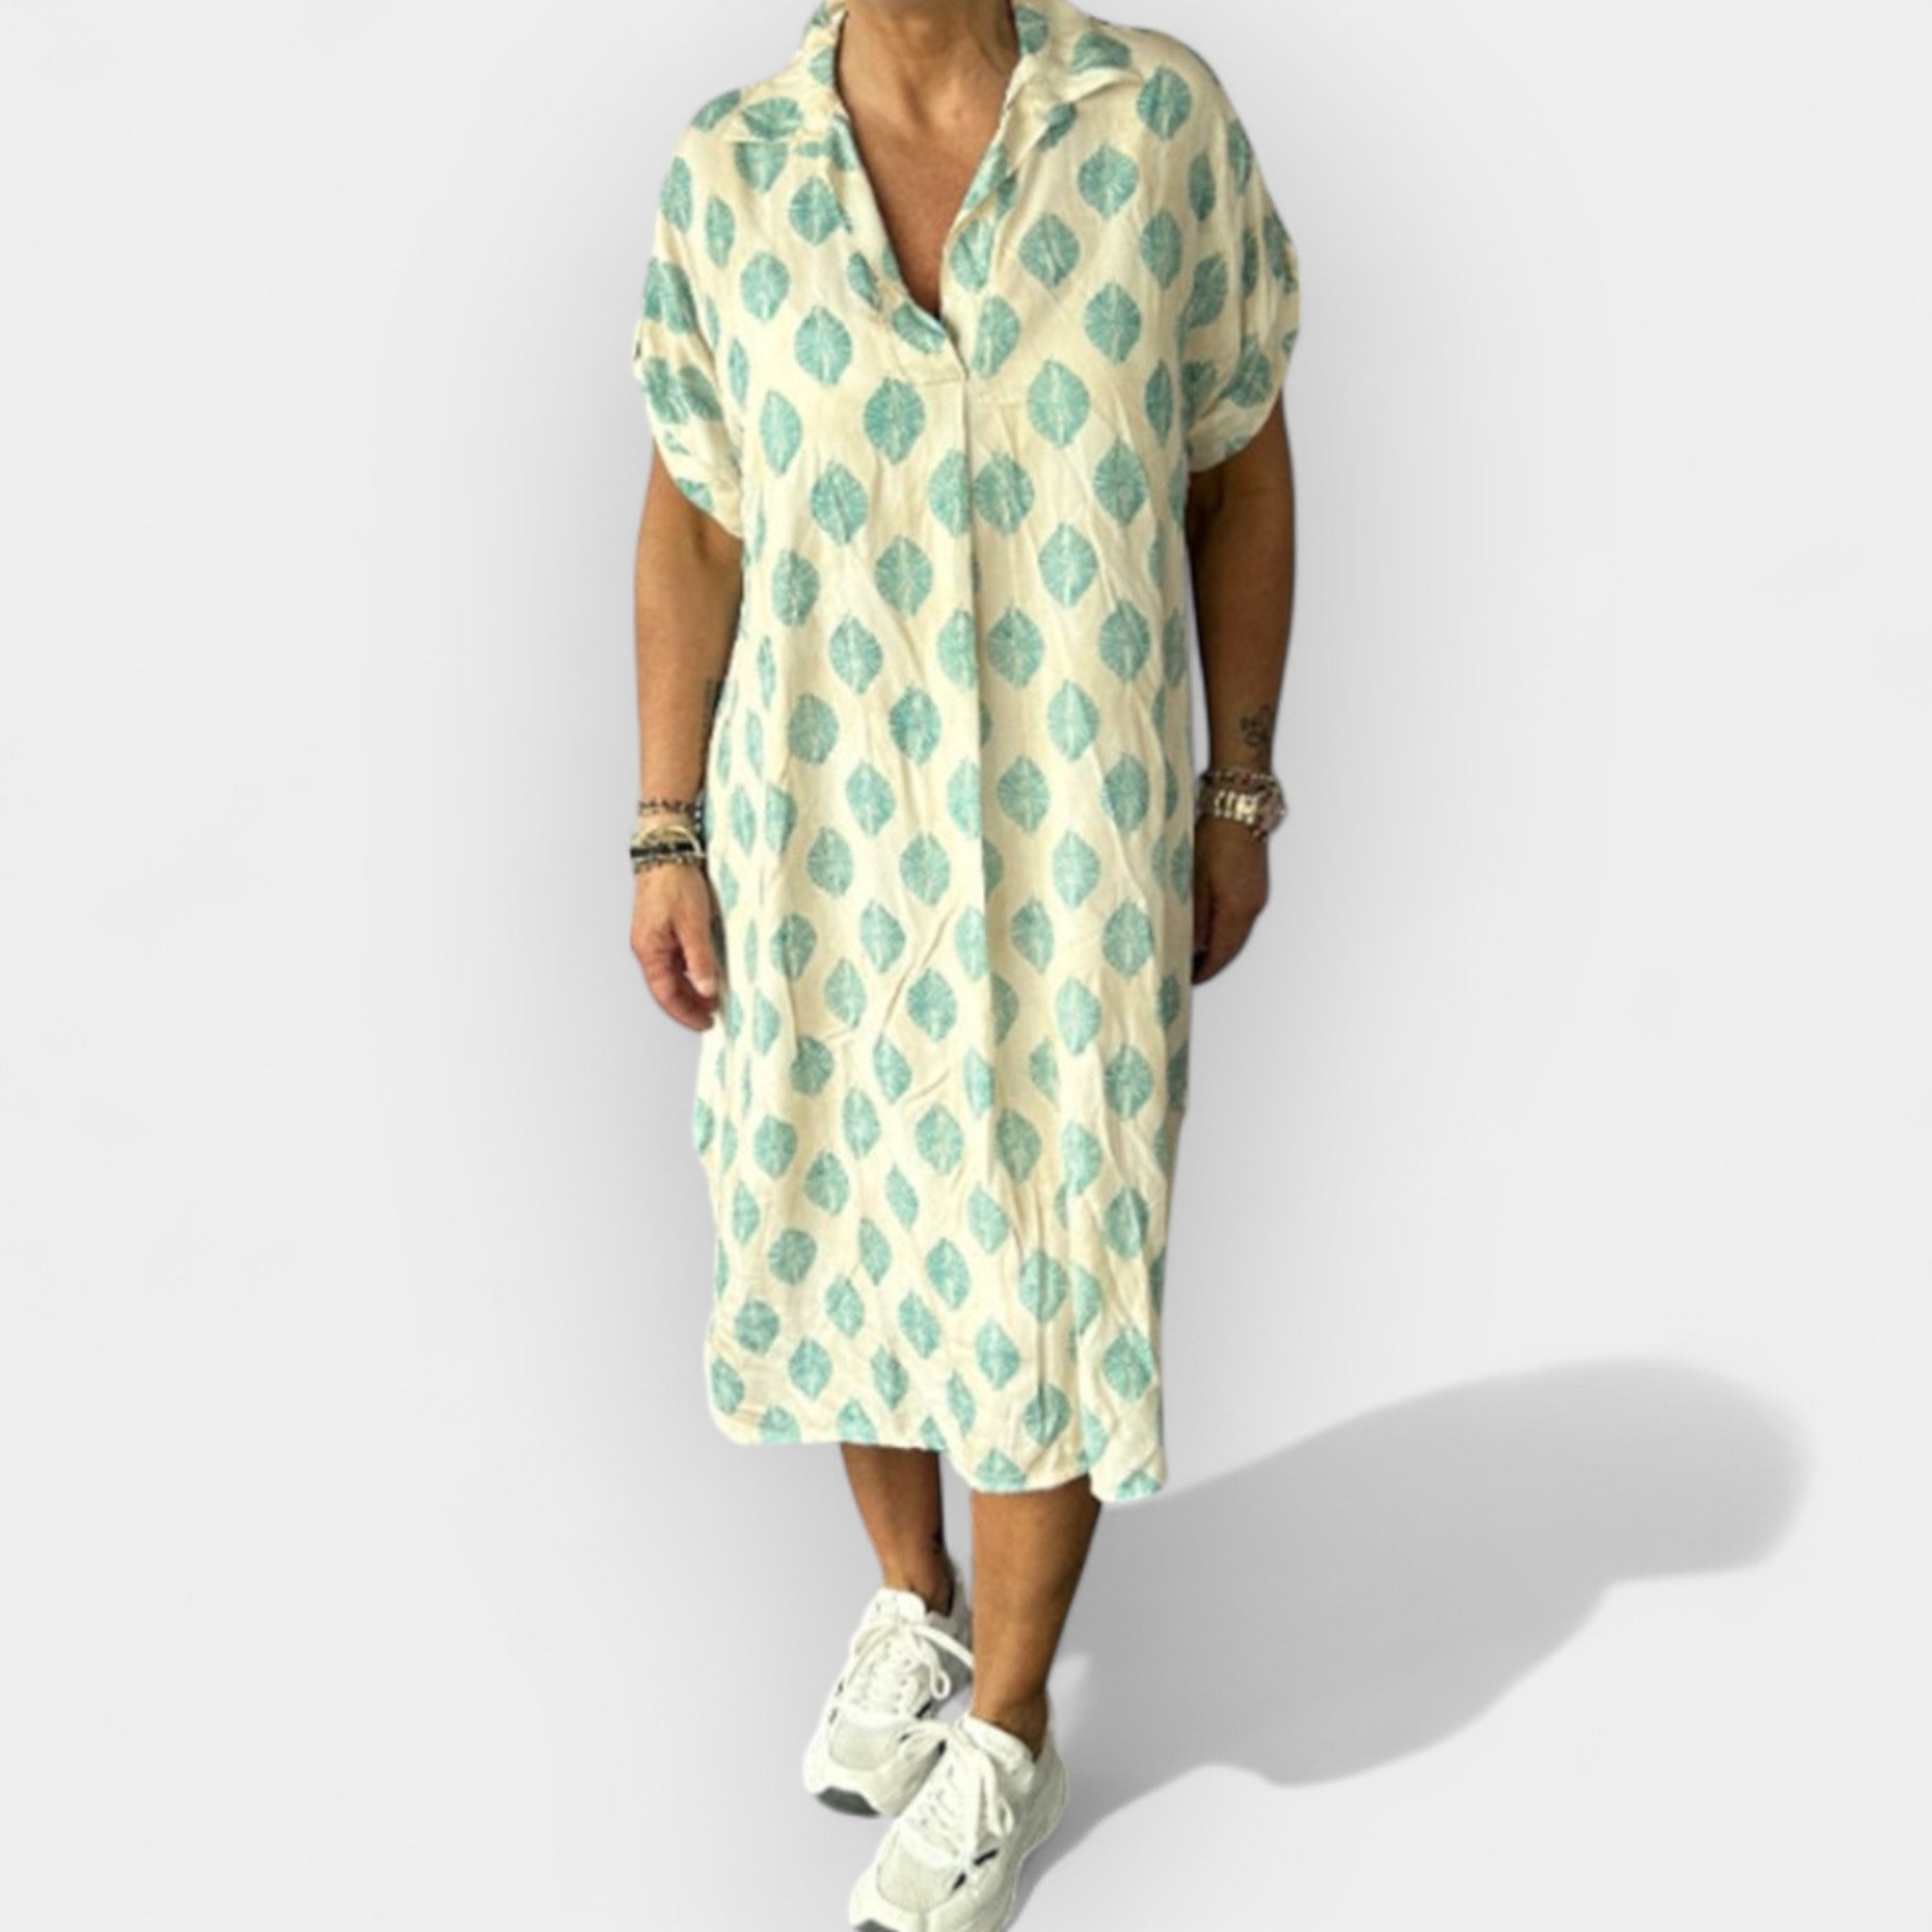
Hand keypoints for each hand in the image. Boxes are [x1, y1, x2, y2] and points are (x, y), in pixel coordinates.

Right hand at [632, 861, 723, 1028]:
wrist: (667, 849)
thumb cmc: (676, 882)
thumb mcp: (694, 924)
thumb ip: (701, 960)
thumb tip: (707, 990)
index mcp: (649, 950)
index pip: (667, 994)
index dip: (687, 1012)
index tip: (706, 1022)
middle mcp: (647, 947)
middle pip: (666, 987)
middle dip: (689, 1004)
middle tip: (712, 1015)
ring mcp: (652, 937)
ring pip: (670, 974)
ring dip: (690, 988)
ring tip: (712, 997)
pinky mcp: (660, 927)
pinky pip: (673, 959)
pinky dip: (689, 970)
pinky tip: (704, 971)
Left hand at [1191, 813, 1268, 983]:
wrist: (1238, 803)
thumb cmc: (1212, 836)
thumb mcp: (1194, 879)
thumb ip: (1193, 917)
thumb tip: (1190, 949)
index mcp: (1237, 909)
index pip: (1220, 955)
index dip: (1203, 972)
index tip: (1184, 982)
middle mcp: (1253, 907)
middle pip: (1231, 949)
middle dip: (1210, 964)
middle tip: (1185, 973)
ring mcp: (1257, 896)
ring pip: (1236, 935)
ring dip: (1217, 948)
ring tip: (1192, 955)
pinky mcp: (1255, 885)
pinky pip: (1240, 919)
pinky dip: (1224, 931)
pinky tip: (1206, 929)